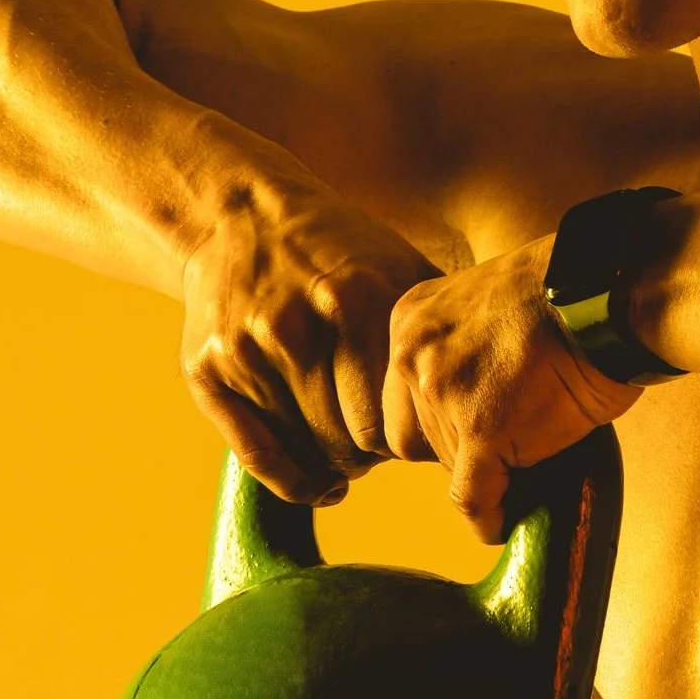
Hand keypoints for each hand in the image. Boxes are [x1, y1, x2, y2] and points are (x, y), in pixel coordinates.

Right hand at [179, 171, 443, 501]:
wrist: (237, 214)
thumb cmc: (338, 251)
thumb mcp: (399, 269)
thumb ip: (438, 332)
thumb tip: (492, 400)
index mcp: (354, 299)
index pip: (396, 417)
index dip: (413, 435)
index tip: (418, 428)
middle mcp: (295, 327)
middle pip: (354, 443)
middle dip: (377, 452)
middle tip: (385, 441)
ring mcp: (247, 352)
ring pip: (311, 455)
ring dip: (340, 461)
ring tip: (356, 443)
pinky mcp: (208, 371)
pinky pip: (261, 458)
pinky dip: (297, 482)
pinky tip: (322, 484)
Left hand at [383, 239, 644, 539]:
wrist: (607, 295)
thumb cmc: (568, 297)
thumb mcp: (485, 304)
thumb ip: (461, 348)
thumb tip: (466, 406)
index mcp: (410, 320)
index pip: (401, 399)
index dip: (437, 423)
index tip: (469, 430)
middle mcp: (412, 355)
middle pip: (419, 438)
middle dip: (459, 450)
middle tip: (505, 448)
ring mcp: (443, 393)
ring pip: (448, 468)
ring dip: (487, 473)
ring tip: (528, 463)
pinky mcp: (480, 430)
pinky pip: (472, 496)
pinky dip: (487, 517)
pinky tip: (503, 523)